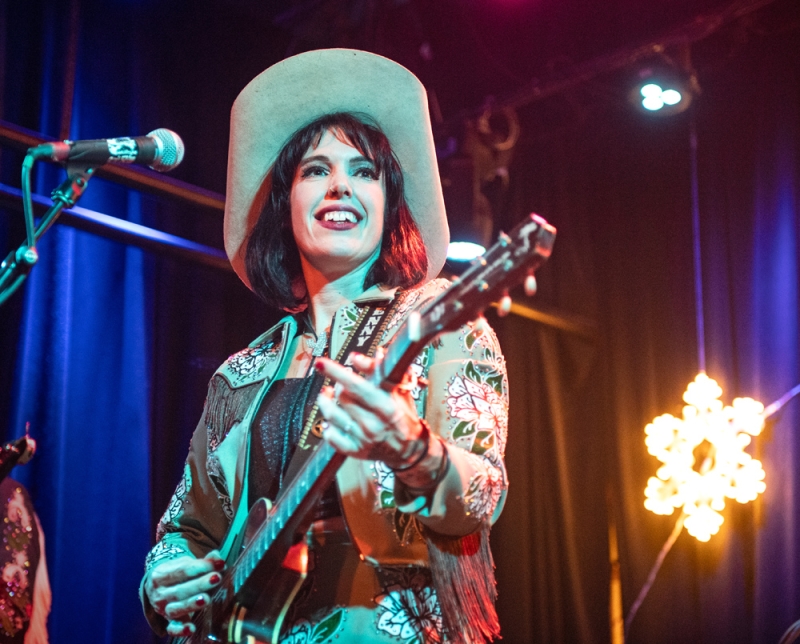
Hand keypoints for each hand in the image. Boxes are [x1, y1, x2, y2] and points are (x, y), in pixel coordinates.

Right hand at [144, 551, 224, 637]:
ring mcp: (162, 609)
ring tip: (206, 599)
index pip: (183, 569)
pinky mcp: (168, 622)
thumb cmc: (177, 572)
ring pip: (176, 609)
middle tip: (217, 578)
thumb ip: (204, 561)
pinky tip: (192, 628)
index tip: (220, 564)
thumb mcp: (186, 563)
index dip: (202, 566)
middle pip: (179, 590)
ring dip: (191, 604)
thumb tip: (218, 558)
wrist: (158, 586)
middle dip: (199, 584)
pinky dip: (181, 630)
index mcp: (161, 574)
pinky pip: (172, 629)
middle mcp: (159, 593)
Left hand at [314, 353, 424, 467]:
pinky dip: (328, 425)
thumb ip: (378, 370)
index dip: (336, 372)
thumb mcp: (398, 389)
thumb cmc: (403, 414)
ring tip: (327, 396)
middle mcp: (373, 424)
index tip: (321, 363)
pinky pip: (331, 437)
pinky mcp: (355, 451)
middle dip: (337, 386)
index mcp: (386, 407)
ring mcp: (363, 439)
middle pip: (341, 397)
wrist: (408, 448)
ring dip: (326, 402)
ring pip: (332, 415)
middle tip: (340, 383)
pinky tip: (331, 419)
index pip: (355, 385)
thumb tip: (356, 358)